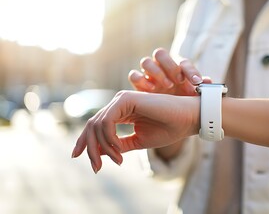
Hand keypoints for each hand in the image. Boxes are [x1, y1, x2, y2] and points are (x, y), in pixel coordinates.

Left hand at [71, 90, 198, 172]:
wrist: (187, 119)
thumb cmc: (168, 129)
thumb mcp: (139, 141)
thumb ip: (119, 145)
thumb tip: (99, 153)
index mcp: (121, 112)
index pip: (96, 125)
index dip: (85, 142)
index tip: (81, 159)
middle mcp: (119, 104)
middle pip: (92, 125)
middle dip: (89, 148)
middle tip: (96, 167)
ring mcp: (122, 100)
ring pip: (97, 125)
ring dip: (103, 147)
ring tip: (117, 160)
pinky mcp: (126, 100)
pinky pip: (107, 122)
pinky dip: (109, 139)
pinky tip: (119, 150)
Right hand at [128, 48, 210, 95]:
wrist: (169, 111)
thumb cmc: (183, 99)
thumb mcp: (193, 95)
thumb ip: (202, 87)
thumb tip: (208, 82)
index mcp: (177, 66)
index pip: (183, 62)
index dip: (190, 71)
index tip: (196, 82)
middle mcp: (161, 66)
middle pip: (160, 54)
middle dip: (170, 66)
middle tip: (179, 81)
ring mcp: (148, 73)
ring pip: (146, 62)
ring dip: (156, 72)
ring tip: (166, 86)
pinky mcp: (138, 83)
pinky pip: (134, 75)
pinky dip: (140, 80)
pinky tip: (150, 90)